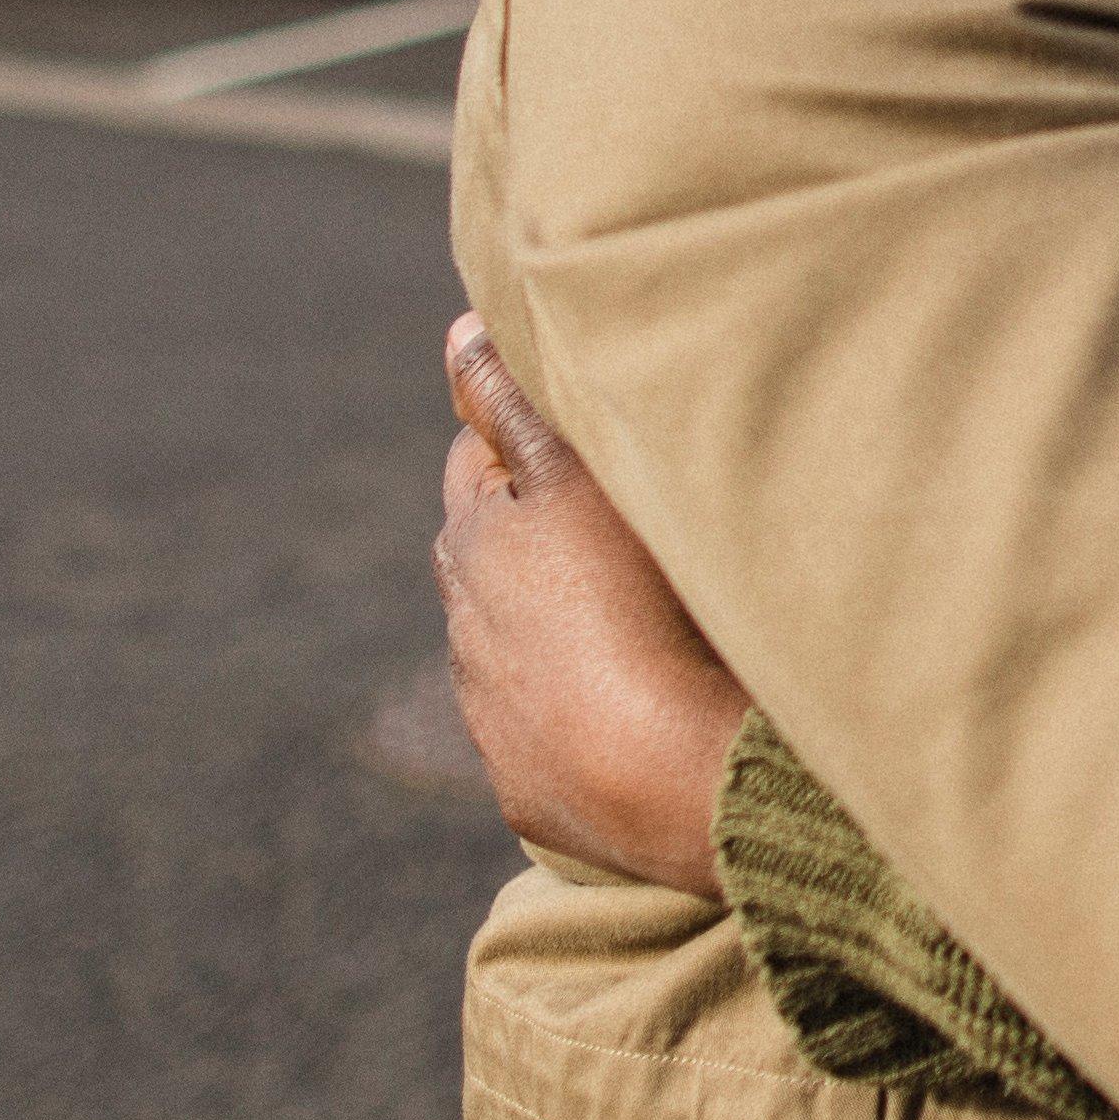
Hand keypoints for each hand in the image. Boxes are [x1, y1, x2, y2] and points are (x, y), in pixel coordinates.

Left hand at [436, 315, 756, 897]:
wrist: (661, 773)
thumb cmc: (628, 604)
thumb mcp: (574, 480)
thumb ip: (511, 406)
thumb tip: (457, 331)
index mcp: (470, 545)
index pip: (476, 461)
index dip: (521, 438)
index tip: (577, 434)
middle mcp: (464, 632)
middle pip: (486, 555)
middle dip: (526, 532)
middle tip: (605, 519)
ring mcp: (492, 718)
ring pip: (510, 645)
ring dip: (550, 627)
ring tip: (626, 622)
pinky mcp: (528, 788)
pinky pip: (543, 732)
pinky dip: (571, 710)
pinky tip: (628, 706)